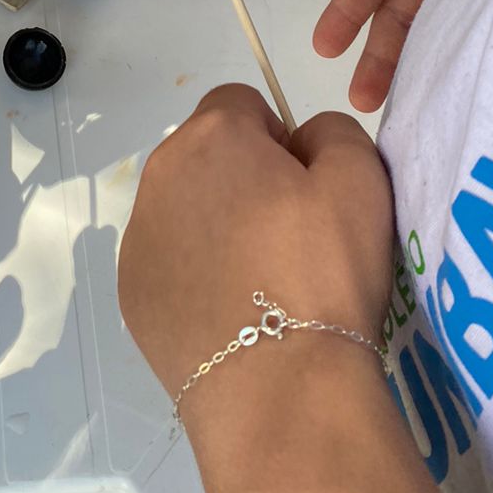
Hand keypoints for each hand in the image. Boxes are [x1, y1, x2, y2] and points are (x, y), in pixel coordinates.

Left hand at [118, 86, 393, 427]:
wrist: (278, 389)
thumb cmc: (322, 272)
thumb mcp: (361, 179)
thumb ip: (332, 132)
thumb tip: (299, 144)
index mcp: (211, 136)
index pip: (241, 103)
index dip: (278, 138)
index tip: (304, 188)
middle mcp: (160, 175)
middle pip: (207, 154)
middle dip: (245, 179)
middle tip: (290, 237)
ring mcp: (138, 236)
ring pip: (185, 207)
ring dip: (217, 225)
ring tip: (263, 283)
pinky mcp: (132, 293)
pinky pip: (169, 261)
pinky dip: (196, 275)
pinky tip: (234, 316)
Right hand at [314, 0, 492, 110]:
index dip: (346, 9)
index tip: (325, 45)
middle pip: (398, 9)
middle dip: (376, 52)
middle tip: (360, 97)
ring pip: (432, 22)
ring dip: (412, 60)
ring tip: (398, 104)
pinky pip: (471, 25)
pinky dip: (454, 52)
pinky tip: (446, 80)